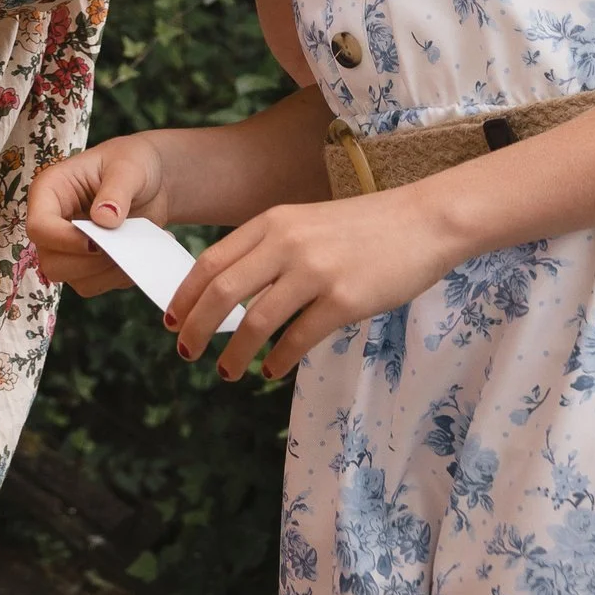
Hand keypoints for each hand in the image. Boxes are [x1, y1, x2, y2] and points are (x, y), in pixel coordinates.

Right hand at [25, 134, 170, 294]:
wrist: (152, 181)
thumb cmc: (133, 163)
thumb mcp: (129, 167)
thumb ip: (116, 190)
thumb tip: (104, 220)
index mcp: (49, 191)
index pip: (39, 227)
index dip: (64, 240)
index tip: (99, 242)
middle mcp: (52, 223)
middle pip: (51, 262)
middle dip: (89, 262)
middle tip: (123, 245)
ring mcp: (67, 247)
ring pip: (73, 280)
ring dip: (108, 271)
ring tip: (137, 246)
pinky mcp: (86, 265)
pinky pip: (95, 285)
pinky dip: (119, 277)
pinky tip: (138, 253)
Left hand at [171, 187, 458, 381]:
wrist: (422, 221)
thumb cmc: (362, 228)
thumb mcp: (304, 223)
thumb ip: (268, 250)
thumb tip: (228, 294)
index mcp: (271, 222)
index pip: (210, 262)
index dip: (185, 295)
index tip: (171, 320)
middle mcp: (286, 243)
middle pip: (222, 292)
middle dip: (197, 328)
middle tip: (186, 351)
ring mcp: (316, 271)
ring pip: (256, 321)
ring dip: (234, 353)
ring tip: (226, 372)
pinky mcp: (345, 300)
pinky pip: (298, 338)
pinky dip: (278, 360)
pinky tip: (271, 370)